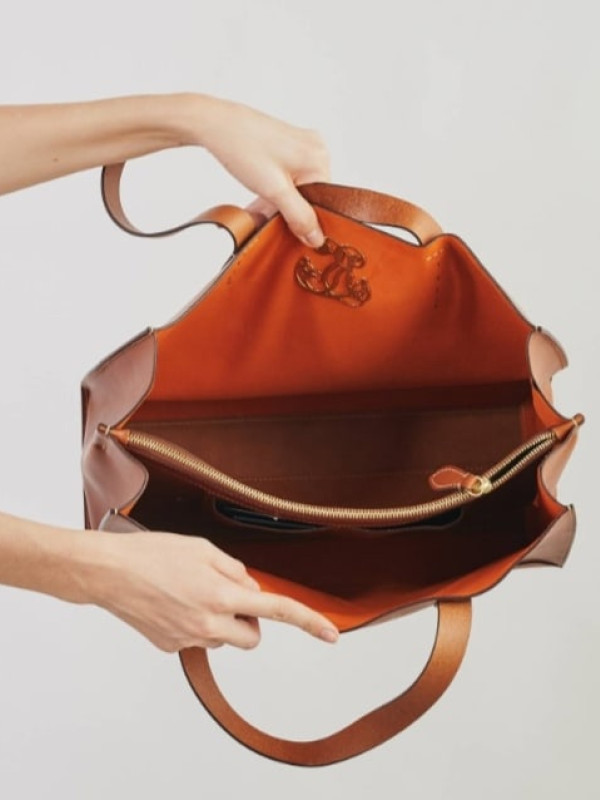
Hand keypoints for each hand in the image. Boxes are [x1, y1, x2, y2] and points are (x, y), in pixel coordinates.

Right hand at [88, 530, 338, 652]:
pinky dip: (194, 625)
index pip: (276, 610)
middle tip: (227, 595)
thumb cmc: (152, 553)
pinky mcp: (170, 647)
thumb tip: (251, 590)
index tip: (332, 636)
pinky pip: (197, 640)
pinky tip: (173, 603)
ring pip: (224, 639)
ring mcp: (188, 639)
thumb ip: (235, 570)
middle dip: (250, 620)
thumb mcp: (202, 549)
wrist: (108, 572)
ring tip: (190, 592)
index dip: (309, 622)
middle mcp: (208, 624)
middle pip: (252, 636)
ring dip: (220, 621)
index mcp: (221, 595)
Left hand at [189, 94, 330, 246]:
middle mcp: (315, 149)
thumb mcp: (275, 191)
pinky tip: (261, 194)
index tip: (290, 230)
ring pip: (298, 187)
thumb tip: (316, 237)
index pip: (323, 203)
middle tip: (270, 217)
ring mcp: (301, 145)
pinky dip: (275, 188)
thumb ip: (299, 216)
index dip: (306, 220)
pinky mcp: (287, 145)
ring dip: (280, 201)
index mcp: (319, 159)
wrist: (215, 125)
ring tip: (261, 203)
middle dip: (290, 210)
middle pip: (310, 195)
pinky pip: (289, 175)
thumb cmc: (242, 147)